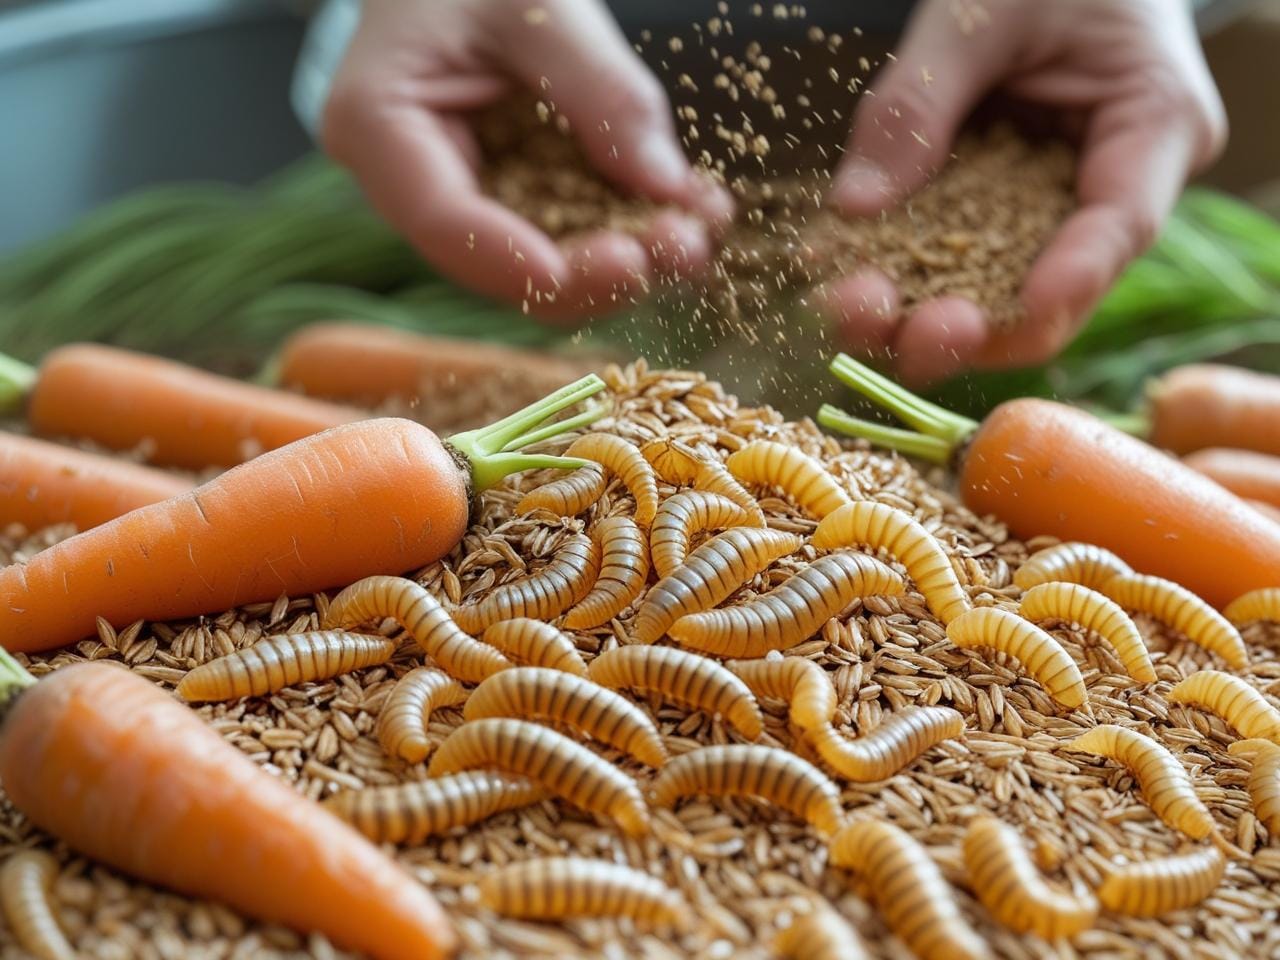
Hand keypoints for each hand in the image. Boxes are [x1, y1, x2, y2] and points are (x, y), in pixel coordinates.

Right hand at [321, 0, 731, 319]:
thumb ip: (601, 87)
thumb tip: (665, 186)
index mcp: (377, 124)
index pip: (443, 218)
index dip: (525, 259)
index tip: (615, 265)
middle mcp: (409, 183)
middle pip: (499, 266)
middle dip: (597, 270)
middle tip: (683, 249)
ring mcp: (460, 198)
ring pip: (540, 268)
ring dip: (626, 261)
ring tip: (699, 235)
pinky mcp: (507, 199)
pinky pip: (566, 236)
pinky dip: (629, 230)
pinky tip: (692, 217)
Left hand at [825, 0, 1226, 384]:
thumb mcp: (982, 9)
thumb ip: (922, 101)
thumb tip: (856, 206)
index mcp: (1152, 123)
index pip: (1120, 225)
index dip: (1066, 284)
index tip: (1006, 319)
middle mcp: (1110, 186)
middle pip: (1053, 289)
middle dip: (973, 325)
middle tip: (901, 335)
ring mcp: (1053, 208)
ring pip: (995, 292)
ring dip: (921, 313)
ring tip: (851, 312)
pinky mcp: (1000, 212)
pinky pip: (954, 258)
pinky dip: (899, 275)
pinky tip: (841, 280)